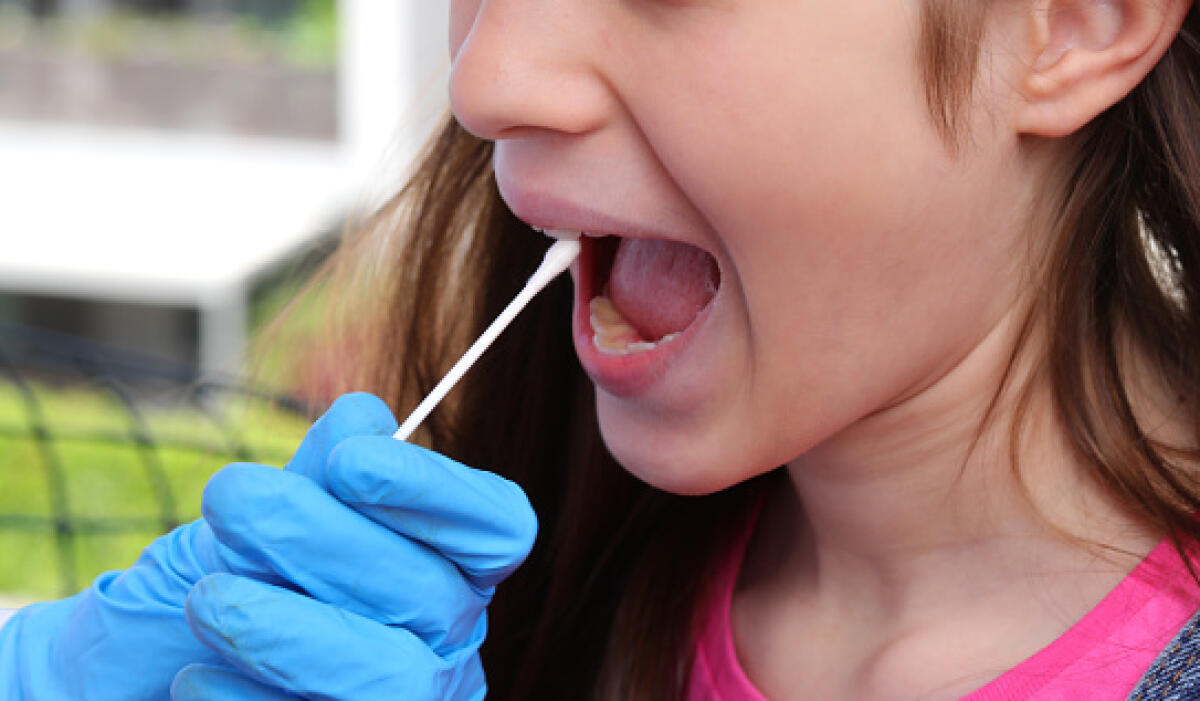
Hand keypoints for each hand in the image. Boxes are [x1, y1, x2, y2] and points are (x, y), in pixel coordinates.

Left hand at [0, 393, 528, 699]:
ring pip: (394, 677)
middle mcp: (445, 640)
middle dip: (331, 541)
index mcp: (446, 565)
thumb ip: (311, 476)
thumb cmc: (214, 585)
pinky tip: (192, 678)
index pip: (495, 527)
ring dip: (295, 632)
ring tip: (207, 600)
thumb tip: (364, 414)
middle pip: (434, 592)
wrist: (134, 675)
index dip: (437, 492)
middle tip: (232, 496)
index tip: (350, 462)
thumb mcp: (251, 523)